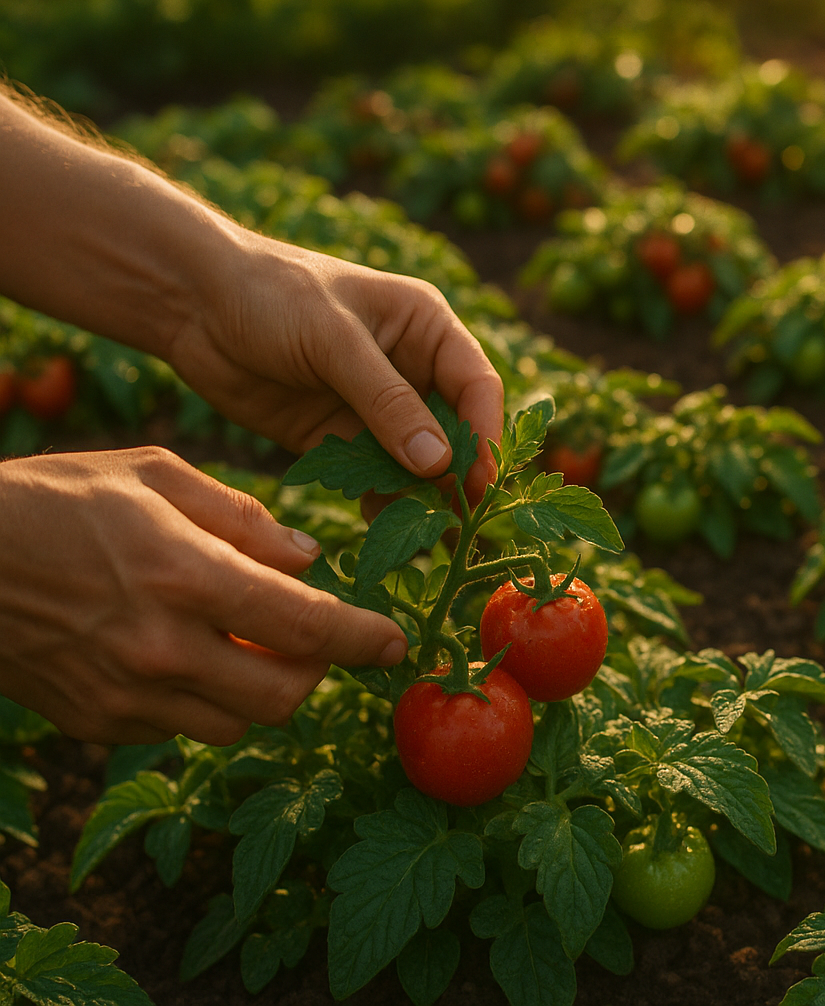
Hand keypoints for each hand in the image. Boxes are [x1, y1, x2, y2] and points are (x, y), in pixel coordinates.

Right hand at [0, 448, 406, 744]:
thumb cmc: (52, 499)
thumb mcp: (151, 474)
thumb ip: (242, 517)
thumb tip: (310, 558)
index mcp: (183, 575)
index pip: (308, 627)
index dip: (365, 639)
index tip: (395, 642)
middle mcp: (160, 648)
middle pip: (284, 696)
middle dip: (318, 672)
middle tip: (320, 639)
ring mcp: (125, 695)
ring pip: (238, 723)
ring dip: (266, 690)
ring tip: (256, 643)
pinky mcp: (97, 724)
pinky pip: (183, 728)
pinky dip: (208, 700)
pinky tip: (192, 655)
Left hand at [164, 232, 504, 498]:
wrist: (189, 301)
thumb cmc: (270, 292)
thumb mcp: (333, 339)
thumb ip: (387, 400)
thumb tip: (439, 463)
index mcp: (425, 328)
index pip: (476, 385)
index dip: (484, 434)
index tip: (480, 481)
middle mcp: (410, 369)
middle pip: (452, 430)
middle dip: (455, 475)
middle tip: (457, 521)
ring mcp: (373, 406)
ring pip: (413, 460)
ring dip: (418, 495)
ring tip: (420, 536)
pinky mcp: (335, 436)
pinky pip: (369, 476)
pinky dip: (377, 501)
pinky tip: (379, 527)